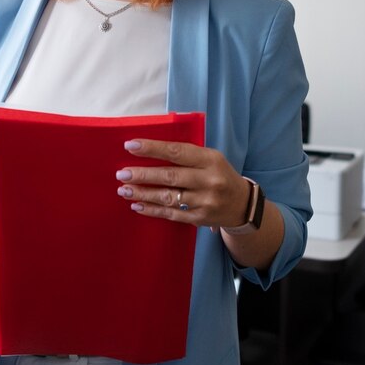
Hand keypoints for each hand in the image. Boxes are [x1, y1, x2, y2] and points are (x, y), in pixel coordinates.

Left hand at [115, 139, 249, 228]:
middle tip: (122, 173)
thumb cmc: (220, 174)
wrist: (243, 205)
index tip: (130, 146)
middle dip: (143, 175)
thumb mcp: (211, 158)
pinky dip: (152, 210)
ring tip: (124, 190)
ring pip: (168, 197)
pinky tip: (137, 205)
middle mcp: (209, 181)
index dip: (152, 148)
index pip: (177, 152)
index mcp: (211, 160)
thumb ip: (186, 155)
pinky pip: (171, 214)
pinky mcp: (199, 219)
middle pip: (170, 177)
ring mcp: (204, 202)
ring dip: (143, 194)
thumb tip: (149, 151)